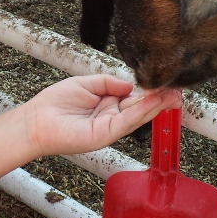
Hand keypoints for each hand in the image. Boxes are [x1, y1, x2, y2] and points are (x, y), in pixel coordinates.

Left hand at [21, 75, 181, 157]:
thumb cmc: (55, 102)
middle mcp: (111, 116)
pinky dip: (142, 111)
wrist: (36, 120)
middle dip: (161, 100)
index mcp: (107, 103)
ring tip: (173, 95)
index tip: (166, 84)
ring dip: (157, 105)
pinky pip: (127, 121)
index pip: (134, 97)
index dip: (150, 91)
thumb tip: (130, 84)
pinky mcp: (105, 135)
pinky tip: (153, 102)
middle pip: (141, 108)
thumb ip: (109, 82)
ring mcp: (110, 127)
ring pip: (138, 115)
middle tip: (179, 91)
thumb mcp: (87, 83)